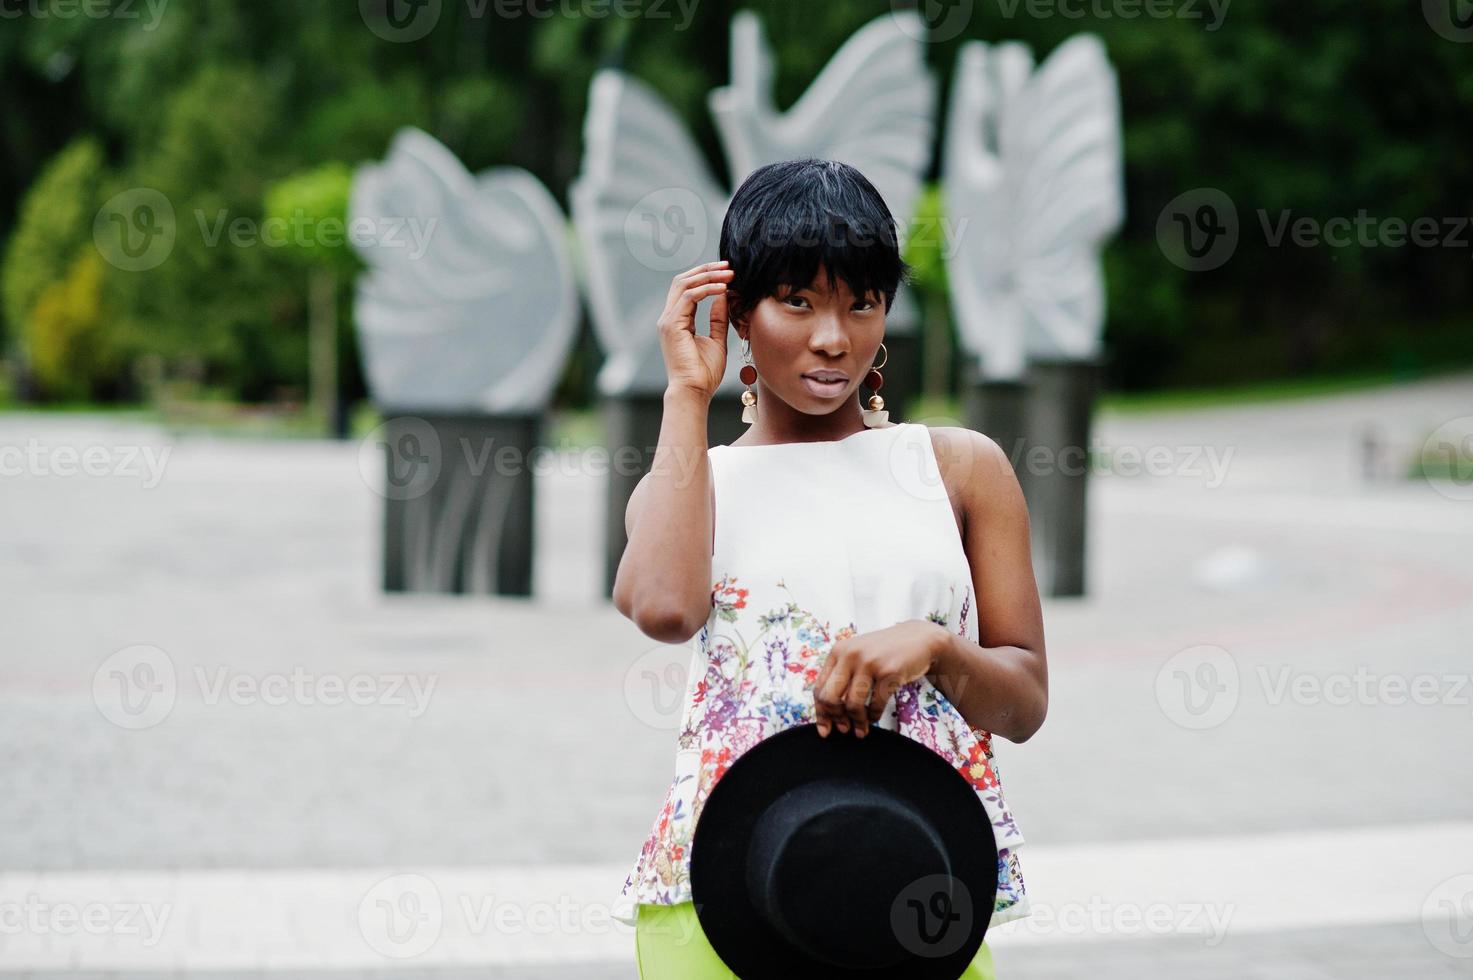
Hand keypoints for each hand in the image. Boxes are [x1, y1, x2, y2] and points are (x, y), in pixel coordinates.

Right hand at [657, 260, 734, 399]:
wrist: (694, 391)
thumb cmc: (704, 373)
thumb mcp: (716, 340)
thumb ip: (717, 318)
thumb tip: (723, 297)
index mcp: (677, 321)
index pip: (687, 288)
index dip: (706, 276)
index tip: (728, 274)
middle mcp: (668, 318)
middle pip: (683, 281)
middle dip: (706, 270)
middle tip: (728, 267)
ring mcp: (667, 321)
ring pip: (684, 284)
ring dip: (708, 276)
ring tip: (728, 275)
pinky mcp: (672, 325)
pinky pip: (689, 297)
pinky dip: (706, 290)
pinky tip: (722, 289)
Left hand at [812, 620, 944, 737]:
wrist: (919, 639)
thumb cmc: (885, 653)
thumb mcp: (858, 656)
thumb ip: (841, 677)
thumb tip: (827, 715)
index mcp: (838, 651)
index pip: (819, 688)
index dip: (821, 713)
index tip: (825, 730)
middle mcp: (850, 655)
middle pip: (830, 698)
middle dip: (836, 719)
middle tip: (844, 728)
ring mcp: (870, 662)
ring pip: (852, 705)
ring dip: (857, 722)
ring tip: (861, 728)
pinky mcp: (889, 672)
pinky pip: (875, 704)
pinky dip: (874, 716)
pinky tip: (875, 717)